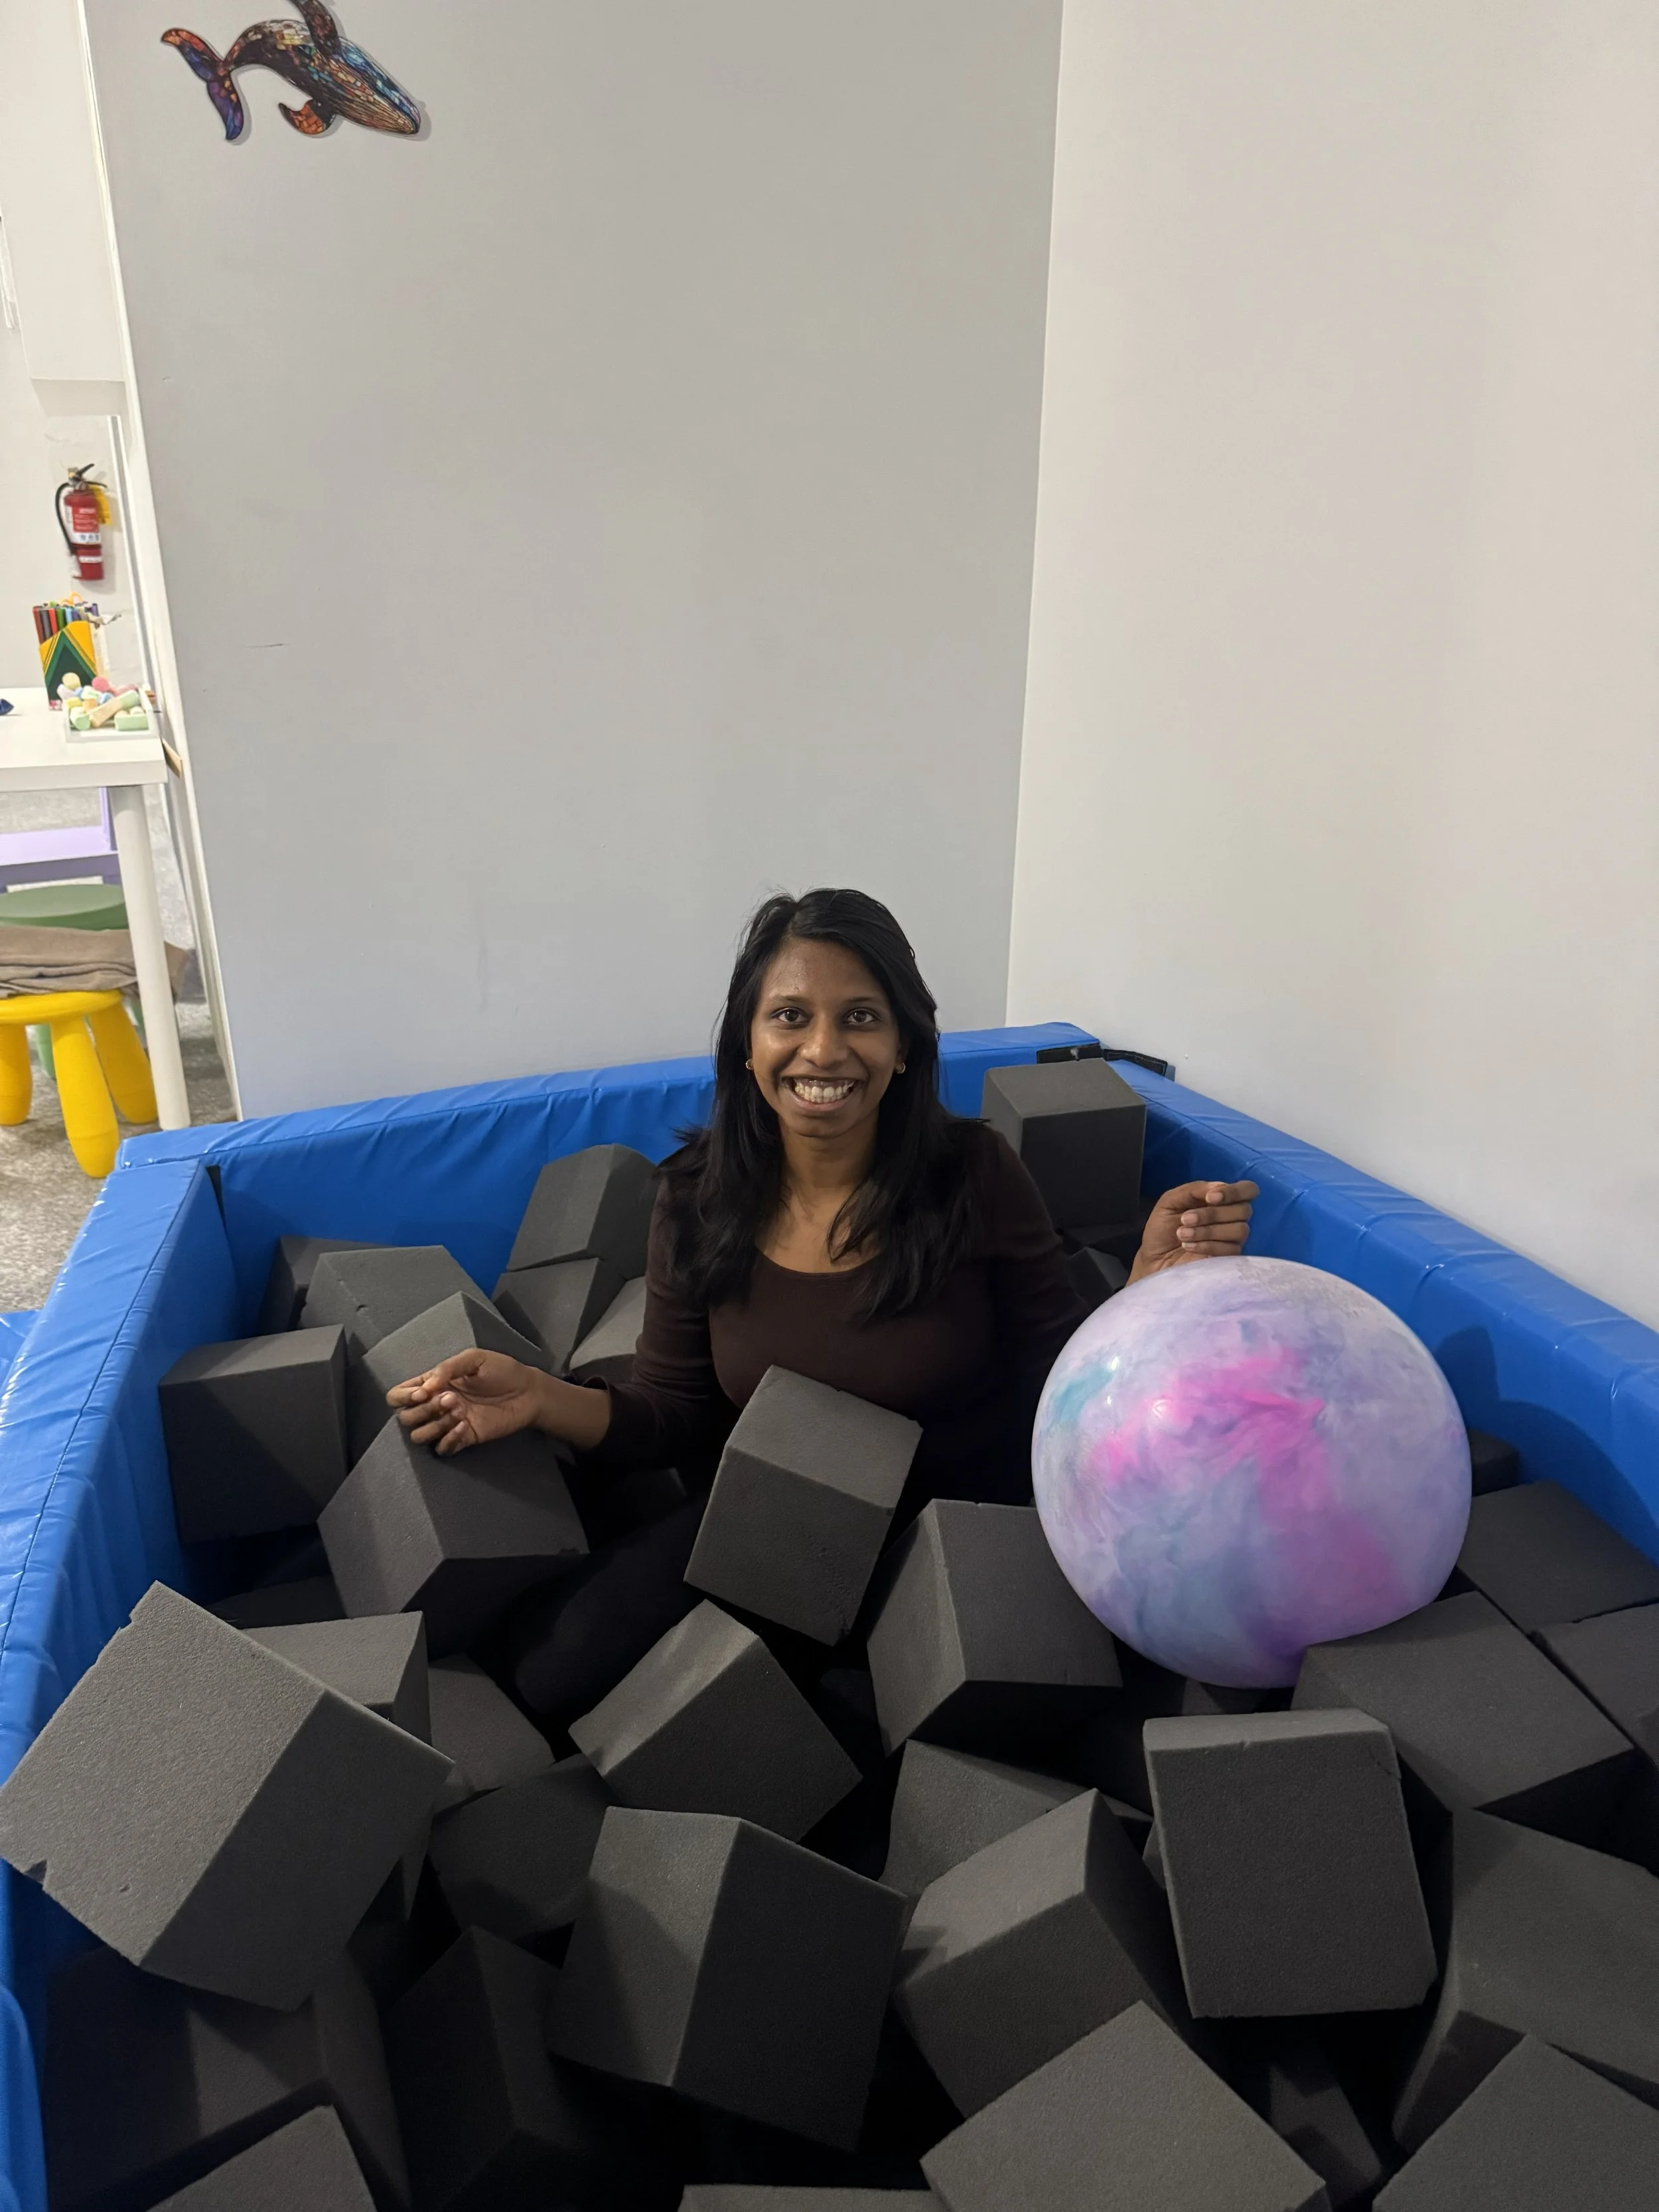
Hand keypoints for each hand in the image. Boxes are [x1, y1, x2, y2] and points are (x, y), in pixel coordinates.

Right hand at [389, 1349, 546, 1455]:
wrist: (528, 1392)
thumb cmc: (502, 1371)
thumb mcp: (474, 1358)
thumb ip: (447, 1367)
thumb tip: (425, 1387)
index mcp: (433, 1384)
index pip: (397, 1395)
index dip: (403, 1397)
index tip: (425, 1392)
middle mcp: (435, 1405)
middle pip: (404, 1418)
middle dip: (424, 1410)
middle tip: (452, 1399)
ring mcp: (447, 1423)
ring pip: (418, 1436)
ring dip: (434, 1425)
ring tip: (459, 1412)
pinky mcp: (462, 1438)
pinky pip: (441, 1449)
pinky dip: (448, 1440)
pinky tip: (465, 1426)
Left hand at [1129, 1180, 1258, 1281]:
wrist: (1153, 1258)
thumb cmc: (1163, 1227)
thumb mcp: (1171, 1201)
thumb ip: (1194, 1190)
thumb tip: (1219, 1186)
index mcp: (1221, 1199)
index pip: (1248, 1190)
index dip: (1234, 1192)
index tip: (1210, 1198)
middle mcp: (1232, 1218)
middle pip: (1244, 1210)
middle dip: (1212, 1214)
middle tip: (1185, 1219)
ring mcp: (1233, 1239)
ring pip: (1240, 1230)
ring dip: (1208, 1230)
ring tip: (1182, 1234)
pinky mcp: (1230, 1259)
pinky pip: (1231, 1249)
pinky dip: (1207, 1245)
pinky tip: (1188, 1246)